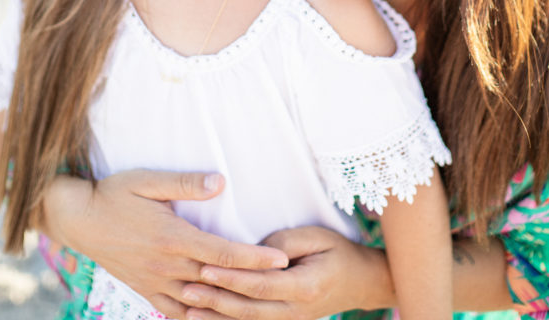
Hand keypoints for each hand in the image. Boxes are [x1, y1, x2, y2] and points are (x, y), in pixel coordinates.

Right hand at [41, 170, 288, 319]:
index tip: (282, 259)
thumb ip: (185, 183)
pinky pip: (178, 314)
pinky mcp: (147, 292)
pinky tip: (217, 316)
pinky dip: (200, 318)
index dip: (255, 259)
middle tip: (285, 284)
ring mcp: (156, 283)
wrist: (79, 220)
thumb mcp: (147, 180)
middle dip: (252, 285)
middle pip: (219, 283)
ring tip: (260, 303)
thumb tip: (220, 182)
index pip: (223, 254)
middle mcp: (167, 266)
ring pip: (201, 304)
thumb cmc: (114, 194)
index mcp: (172, 238)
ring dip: (230, 304)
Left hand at [179, 225, 389, 319]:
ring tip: (186, 305)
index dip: (231, 278)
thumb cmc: (338, 251)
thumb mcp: (316, 236)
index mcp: (304, 286)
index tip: (205, 267)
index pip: (260, 285)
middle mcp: (296, 311)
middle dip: (215, 300)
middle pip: (248, 309)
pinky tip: (206, 318)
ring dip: (216, 316)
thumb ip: (284, 243)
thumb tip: (254, 251)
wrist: (362, 282)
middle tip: (186, 288)